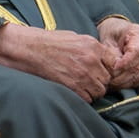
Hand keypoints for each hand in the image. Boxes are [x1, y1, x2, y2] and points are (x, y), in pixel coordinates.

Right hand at [0, 23, 116, 103]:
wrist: (26, 49)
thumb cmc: (45, 42)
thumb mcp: (73, 38)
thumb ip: (89, 49)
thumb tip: (100, 59)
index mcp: (93, 46)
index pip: (113, 63)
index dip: (105, 69)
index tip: (96, 71)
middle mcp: (92, 60)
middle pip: (107, 79)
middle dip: (98, 81)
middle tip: (84, 80)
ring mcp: (84, 75)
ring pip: (99, 91)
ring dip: (90, 91)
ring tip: (77, 86)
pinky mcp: (74, 87)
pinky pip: (87, 99)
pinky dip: (81, 98)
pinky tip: (70, 90)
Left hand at [97, 17, 138, 89]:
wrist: (118, 30)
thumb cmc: (113, 31)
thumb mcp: (108, 37)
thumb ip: (111, 52)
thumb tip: (114, 68)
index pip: (137, 52)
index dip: (125, 63)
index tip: (113, 68)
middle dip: (123, 76)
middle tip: (109, 81)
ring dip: (125, 82)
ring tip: (112, 85)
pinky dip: (129, 84)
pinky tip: (118, 85)